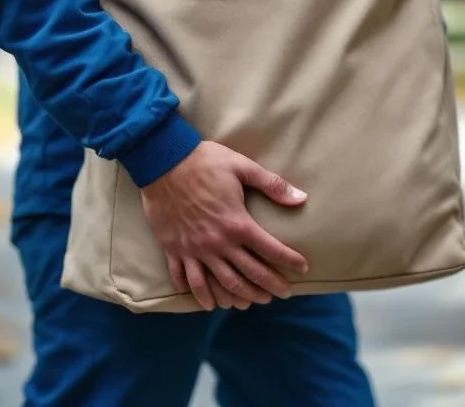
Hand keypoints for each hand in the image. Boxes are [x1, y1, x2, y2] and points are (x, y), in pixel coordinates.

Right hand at [141, 141, 308, 310]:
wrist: (163, 160)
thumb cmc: (204, 161)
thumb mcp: (242, 166)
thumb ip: (272, 184)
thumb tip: (302, 198)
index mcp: (237, 223)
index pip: (271, 250)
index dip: (289, 261)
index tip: (302, 267)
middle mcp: (217, 243)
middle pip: (248, 275)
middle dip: (268, 287)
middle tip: (281, 294)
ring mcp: (194, 249)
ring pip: (219, 284)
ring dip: (236, 297)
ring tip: (247, 303)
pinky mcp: (174, 249)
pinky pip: (185, 279)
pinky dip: (197, 293)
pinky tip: (207, 301)